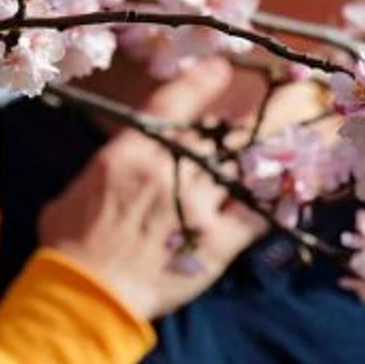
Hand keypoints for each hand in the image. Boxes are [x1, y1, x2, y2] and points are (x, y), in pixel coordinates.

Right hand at [35, 61, 271, 321]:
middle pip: (217, 135)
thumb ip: (108, 167)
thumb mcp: (77, 189)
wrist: (86, 296)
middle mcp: (169, 170)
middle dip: (240, 124)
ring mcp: (196, 206)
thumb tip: (120, 160)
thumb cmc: (70, 245)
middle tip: (263, 113)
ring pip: (242, 167)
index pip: (174, 104)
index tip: (222, 68)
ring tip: (294, 140)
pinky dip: (274, 203)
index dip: (202, 82)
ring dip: (264, 155)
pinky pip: (256, 215)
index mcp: (131, 152)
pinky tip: (288, 196)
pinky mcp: (216, 244)